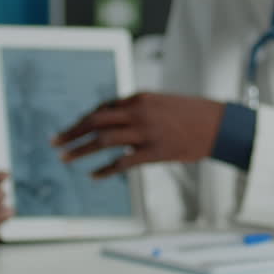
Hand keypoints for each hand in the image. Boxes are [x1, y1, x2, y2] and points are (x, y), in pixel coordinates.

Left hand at [53, 93, 224, 178]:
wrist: (219, 124)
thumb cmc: (190, 114)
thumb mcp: (160, 103)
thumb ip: (136, 110)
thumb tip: (112, 120)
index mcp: (139, 97)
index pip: (102, 108)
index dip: (84, 120)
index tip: (72, 130)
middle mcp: (139, 112)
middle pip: (96, 121)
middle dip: (72, 132)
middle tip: (55, 142)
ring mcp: (147, 132)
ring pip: (104, 140)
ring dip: (80, 150)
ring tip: (65, 158)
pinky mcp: (155, 152)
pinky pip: (123, 162)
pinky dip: (105, 170)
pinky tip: (93, 175)